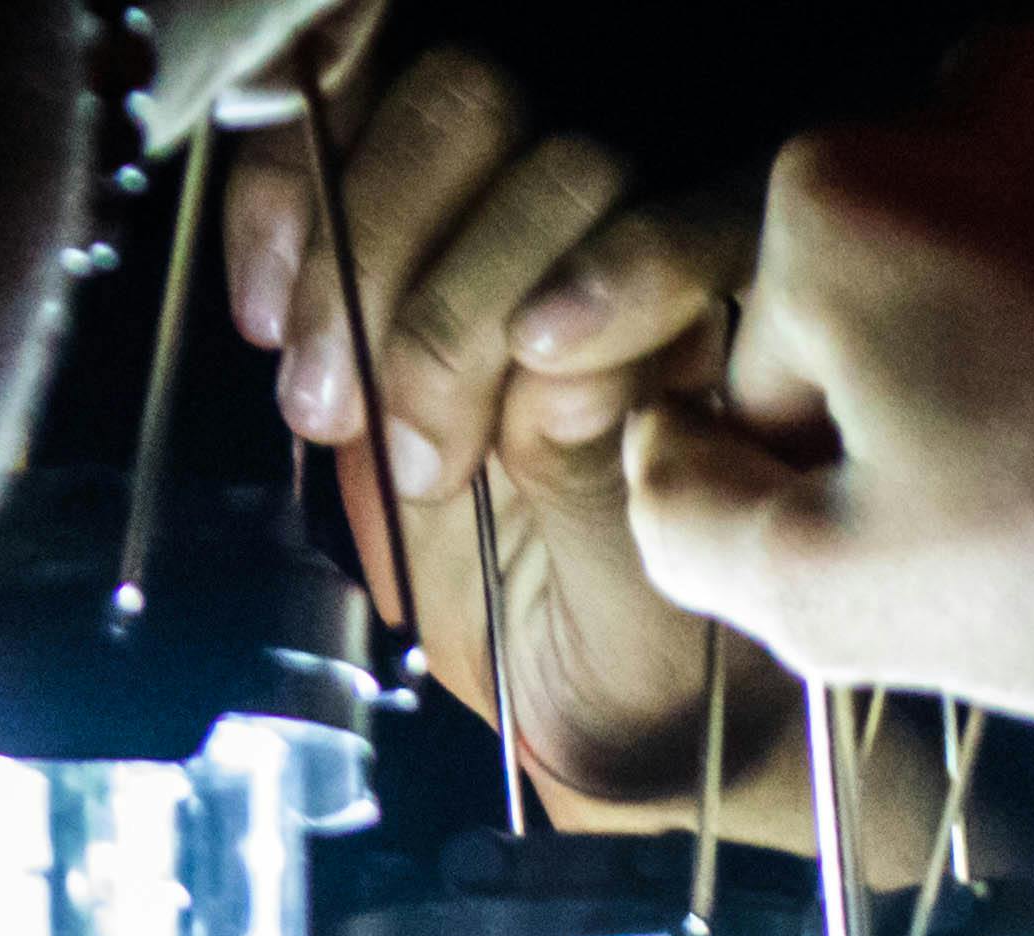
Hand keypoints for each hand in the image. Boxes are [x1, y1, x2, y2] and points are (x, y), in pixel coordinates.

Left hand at [224, 42, 948, 863]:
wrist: (647, 735)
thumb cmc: (528, 628)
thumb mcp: (406, 508)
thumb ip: (382, 376)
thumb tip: (341, 280)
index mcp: (456, 253)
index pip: (373, 101)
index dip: (302, 177)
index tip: (268, 319)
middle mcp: (561, 232)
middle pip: (464, 103)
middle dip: (380, 254)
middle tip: (355, 417)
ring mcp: (664, 260)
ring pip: (568, 158)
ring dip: (474, 298)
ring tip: (446, 453)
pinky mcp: (765, 306)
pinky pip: (708, 225)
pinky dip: (627, 274)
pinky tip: (558, 368)